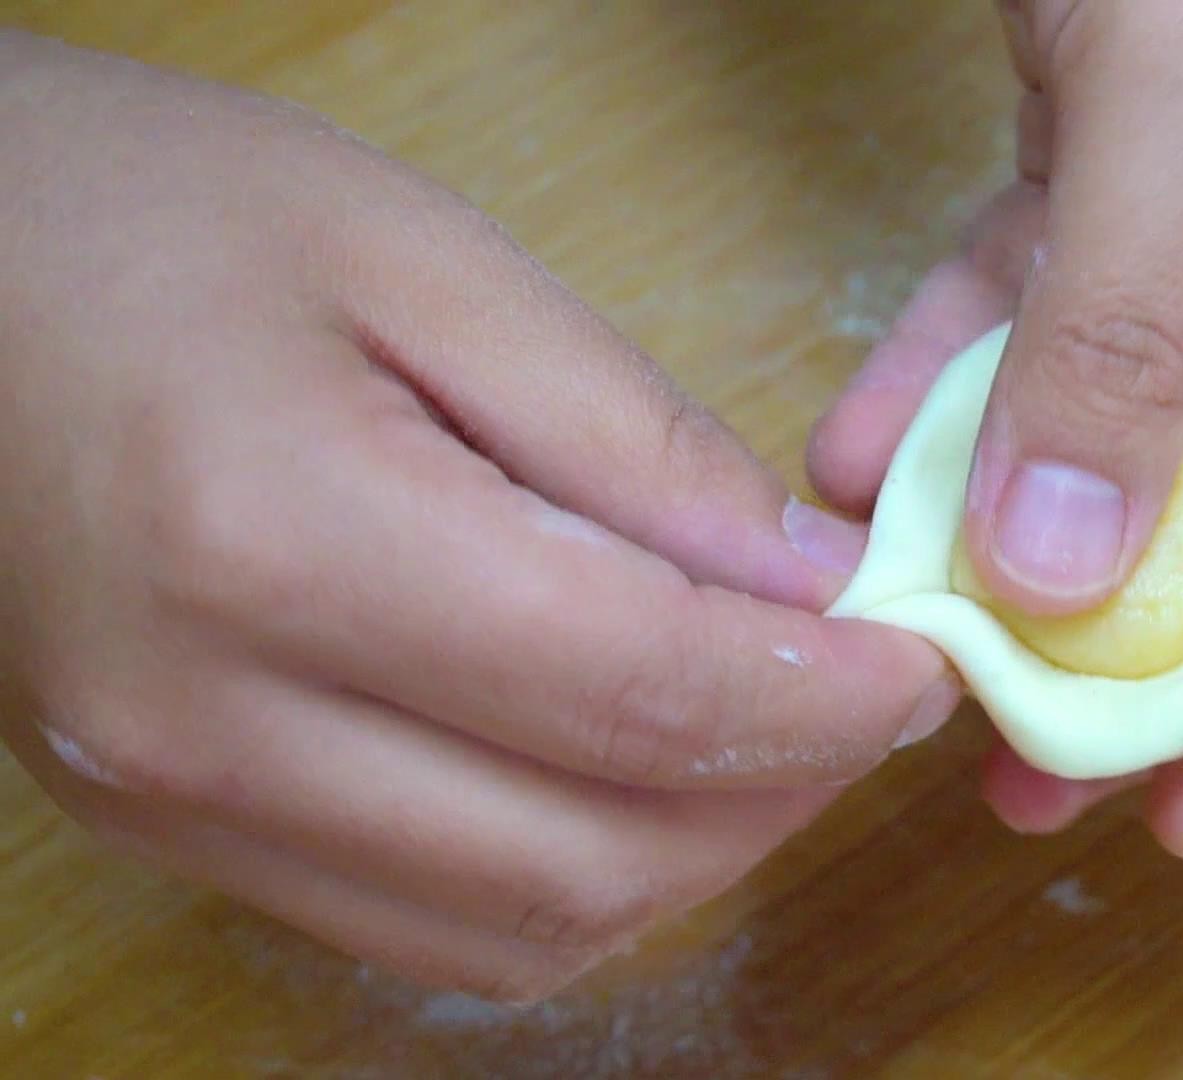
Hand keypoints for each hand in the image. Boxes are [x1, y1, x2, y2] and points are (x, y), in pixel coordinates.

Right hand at [0, 33, 951, 999]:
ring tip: (762, 731)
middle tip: (859, 693)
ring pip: (521, 932)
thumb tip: (794, 589)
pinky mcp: (167, 828)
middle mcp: (212, 727)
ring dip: (687, 854)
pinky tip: (624, 770)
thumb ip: (631, 442)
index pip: (638, 697)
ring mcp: (175, 804)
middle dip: (778, 795)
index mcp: (280, 545)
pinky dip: (569, 877)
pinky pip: (426, 927)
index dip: (820, 701)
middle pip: (594, 859)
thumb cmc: (160, 219)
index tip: (919, 660)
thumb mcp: (426, 264)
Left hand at [809, 1, 1182, 854]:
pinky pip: (1041, 328)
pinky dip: (951, 387)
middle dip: (1146, 649)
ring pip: (1139, 440)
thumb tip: (1057, 570)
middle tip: (1027, 772)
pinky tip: (851, 462)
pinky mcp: (1129, 196)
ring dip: (1022, 538)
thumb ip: (1130, 331)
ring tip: (917, 649)